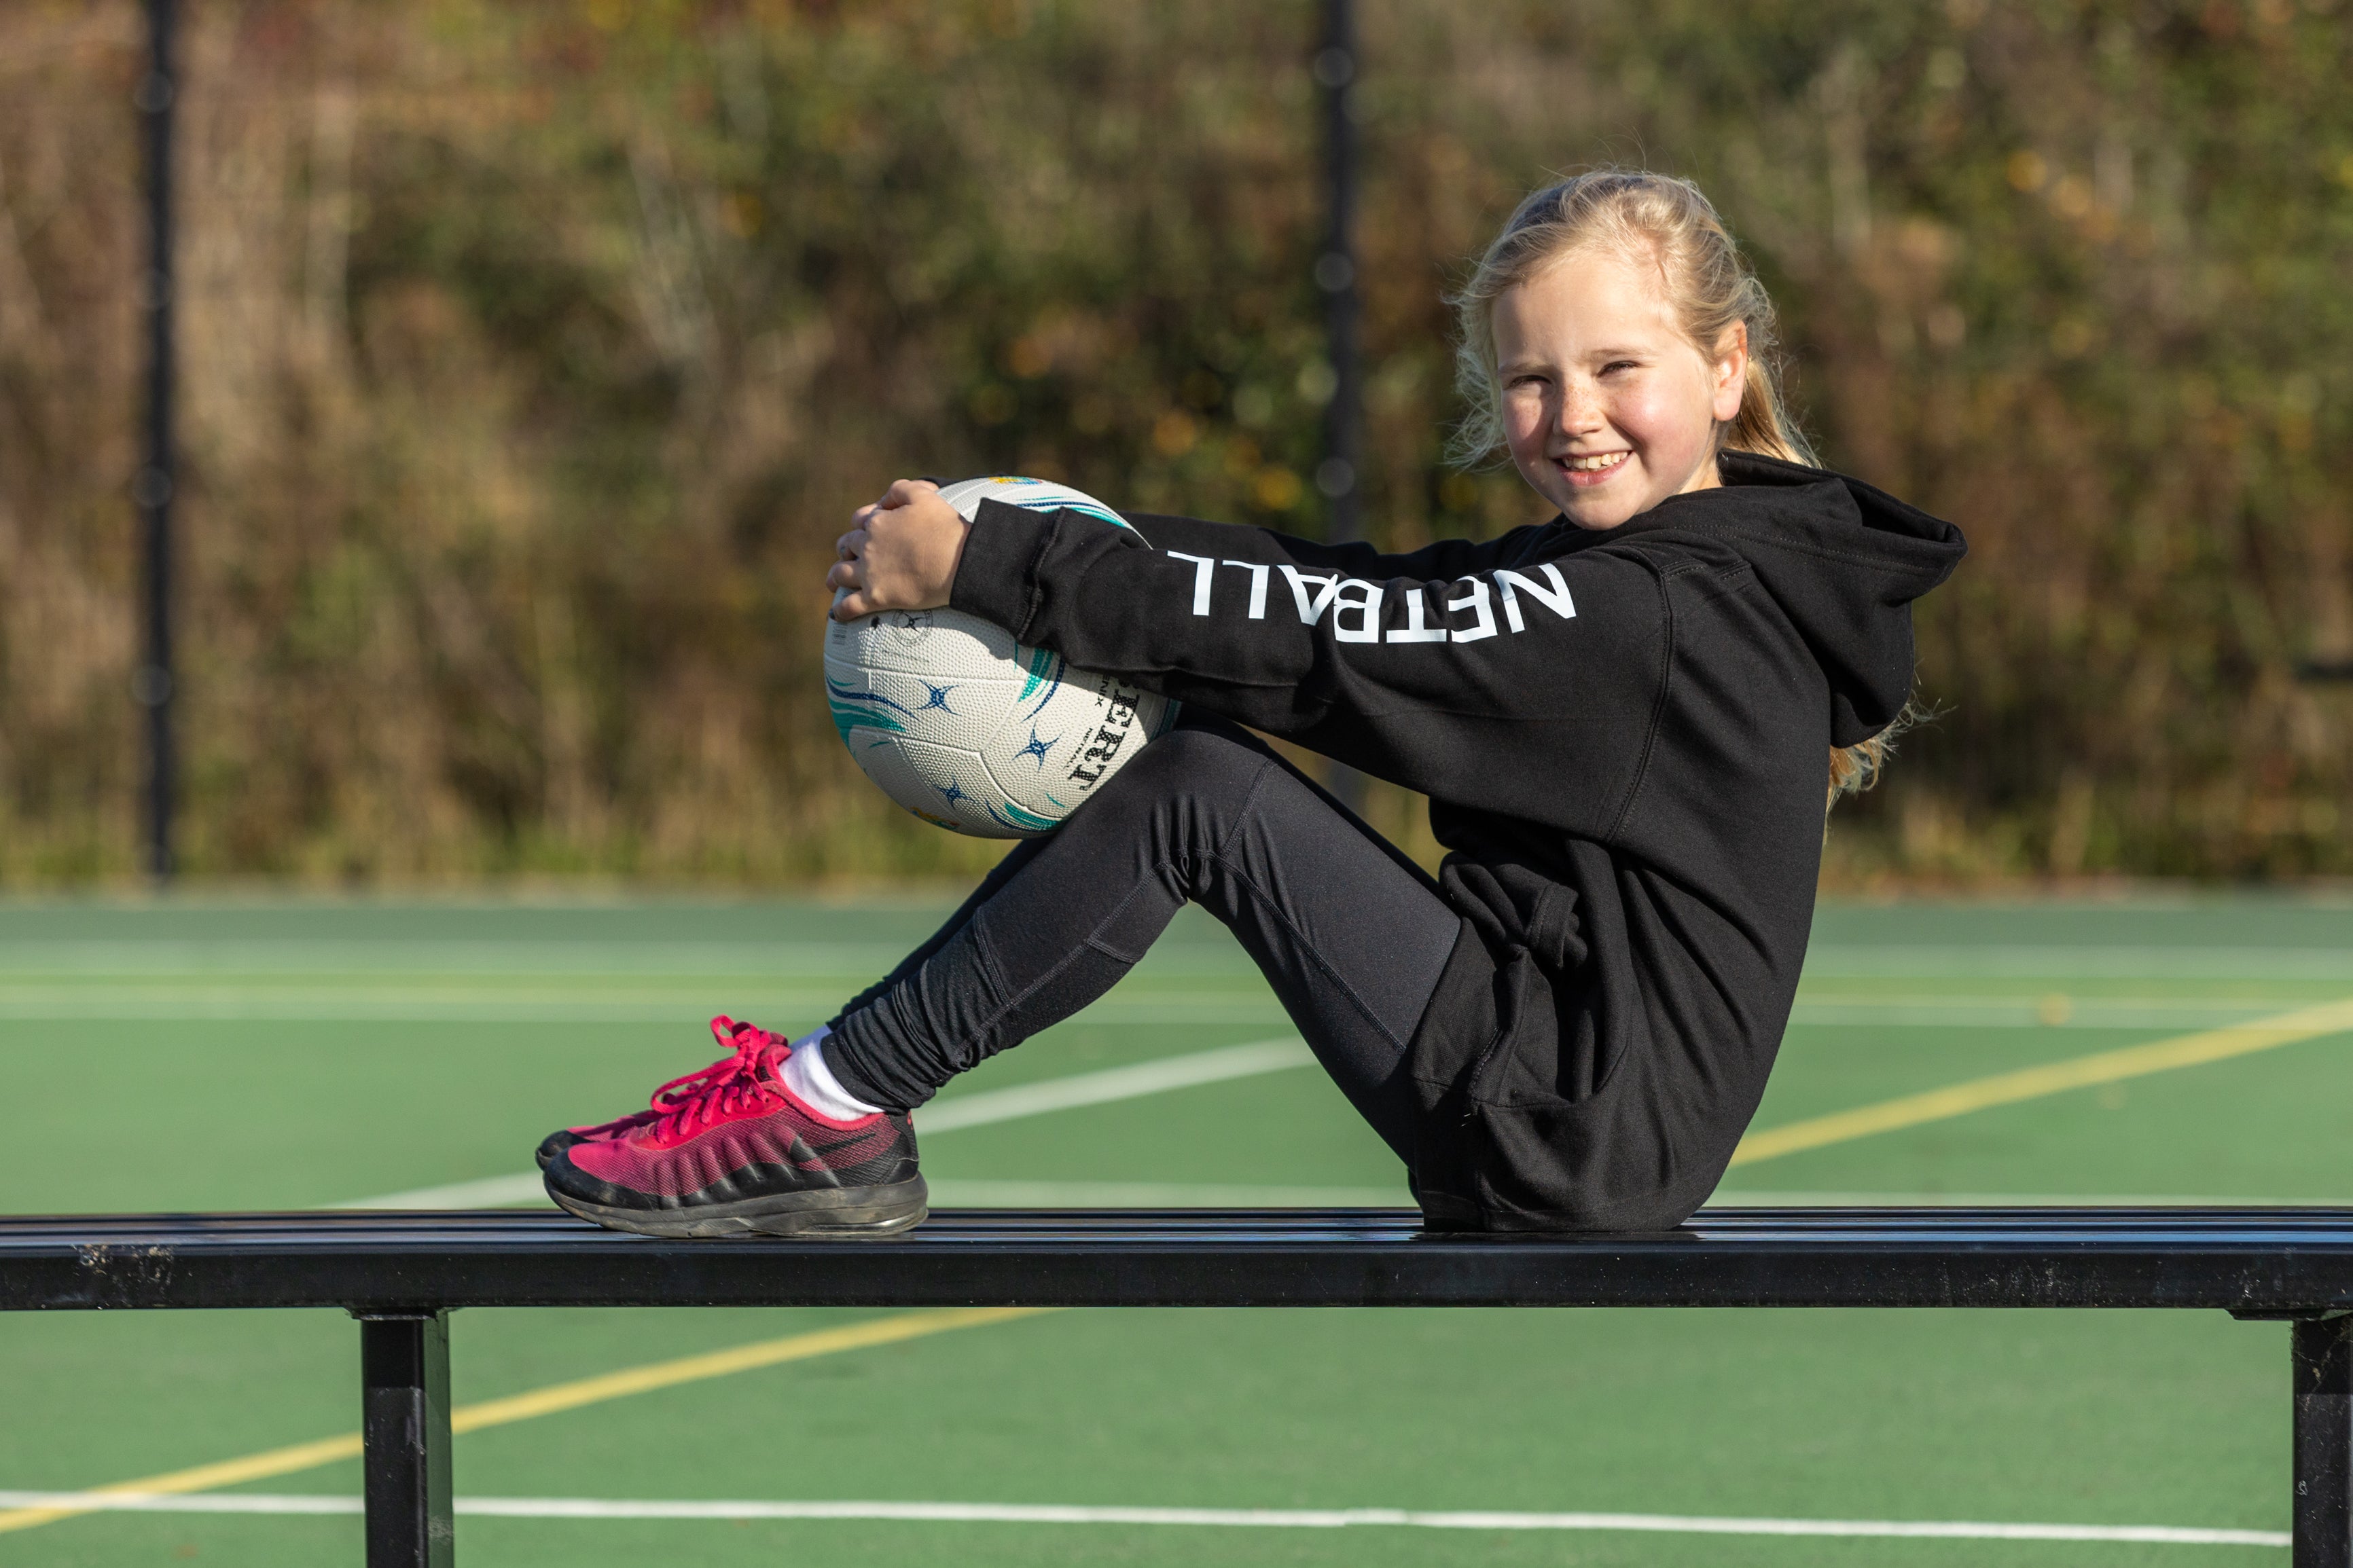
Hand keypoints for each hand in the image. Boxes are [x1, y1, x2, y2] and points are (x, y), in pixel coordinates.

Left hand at [827, 479, 967, 620]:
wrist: (958, 562)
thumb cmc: (944, 528)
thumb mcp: (922, 495)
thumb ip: (899, 490)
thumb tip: (883, 501)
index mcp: (877, 523)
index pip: (860, 520)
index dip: (864, 523)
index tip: (869, 529)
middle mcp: (867, 547)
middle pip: (847, 546)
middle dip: (847, 549)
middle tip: (849, 555)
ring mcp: (869, 574)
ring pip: (841, 574)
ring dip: (835, 577)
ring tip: (833, 582)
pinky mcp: (876, 598)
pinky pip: (850, 606)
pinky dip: (841, 611)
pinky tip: (836, 614)